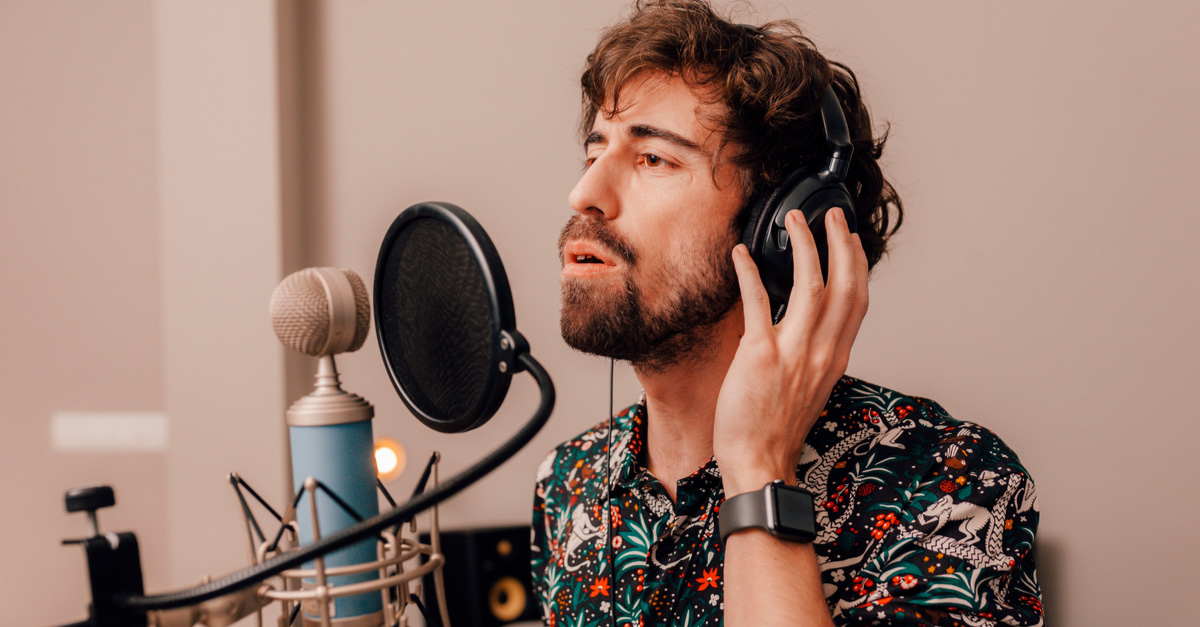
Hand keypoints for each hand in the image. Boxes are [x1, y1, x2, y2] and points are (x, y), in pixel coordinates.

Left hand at [714, 207, 868, 493]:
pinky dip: (750, 273)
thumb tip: (804, 327)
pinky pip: (758, 303)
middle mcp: (821, 352)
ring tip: (794, 221)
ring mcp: (793, 352)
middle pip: (844, 285)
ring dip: (804, 246)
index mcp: (835, 358)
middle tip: (831, 216)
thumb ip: (812, 355)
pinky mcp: (759, 355)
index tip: (851, 240)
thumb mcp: (809, 389)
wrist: (759, 463)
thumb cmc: (777, 431)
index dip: (857, 265)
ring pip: (810, 285)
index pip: (857, 302)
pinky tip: (741, 254)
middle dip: (840, 243)